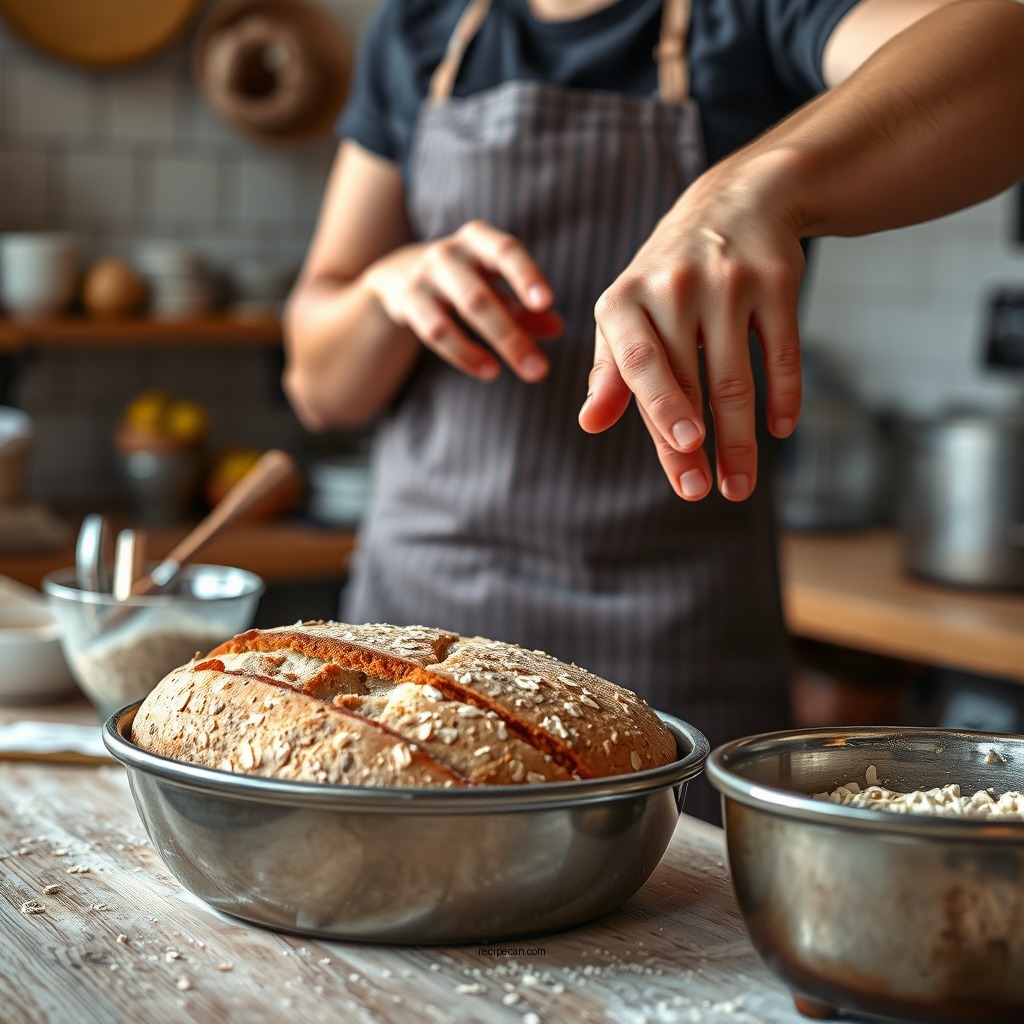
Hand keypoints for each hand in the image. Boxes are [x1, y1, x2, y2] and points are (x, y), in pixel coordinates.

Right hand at [366, 220, 562, 381]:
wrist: (401, 274)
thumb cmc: (467, 279)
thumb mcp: (497, 287)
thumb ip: (525, 308)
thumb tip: (556, 328)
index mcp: (480, 240)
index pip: (506, 251)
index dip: (526, 275)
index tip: (546, 302)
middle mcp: (450, 253)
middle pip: (482, 296)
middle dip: (513, 336)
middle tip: (542, 370)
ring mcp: (426, 276)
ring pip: (461, 313)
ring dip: (494, 346)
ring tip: (524, 372)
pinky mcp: (408, 301)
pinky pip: (436, 332)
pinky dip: (464, 355)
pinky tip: (489, 371)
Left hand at [579, 155, 805, 501]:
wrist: (734, 202)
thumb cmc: (665, 279)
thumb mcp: (626, 315)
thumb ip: (610, 371)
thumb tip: (589, 423)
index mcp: (624, 299)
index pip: (638, 365)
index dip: (658, 414)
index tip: (680, 462)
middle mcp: (673, 286)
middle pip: (690, 382)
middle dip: (698, 447)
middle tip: (701, 492)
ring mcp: (728, 282)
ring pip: (736, 378)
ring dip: (740, 440)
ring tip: (739, 485)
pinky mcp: (777, 280)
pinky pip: (782, 351)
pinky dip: (784, 395)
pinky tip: (781, 429)